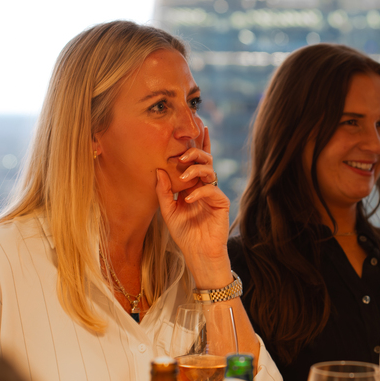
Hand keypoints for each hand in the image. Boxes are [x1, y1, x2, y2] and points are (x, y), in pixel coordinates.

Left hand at [155, 127, 231, 280]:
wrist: (198, 253)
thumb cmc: (185, 233)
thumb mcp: (168, 211)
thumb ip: (163, 191)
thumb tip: (158, 170)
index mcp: (194, 184)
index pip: (197, 160)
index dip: (199, 143)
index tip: (197, 127)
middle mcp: (206, 185)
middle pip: (205, 160)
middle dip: (194, 153)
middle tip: (180, 156)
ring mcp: (214, 193)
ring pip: (210, 171)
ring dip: (195, 169)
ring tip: (182, 176)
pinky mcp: (221, 203)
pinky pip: (211, 190)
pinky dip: (199, 191)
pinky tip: (188, 198)